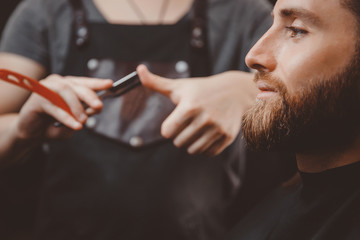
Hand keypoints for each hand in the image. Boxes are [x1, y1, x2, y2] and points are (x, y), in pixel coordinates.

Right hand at [15, 74, 112, 140]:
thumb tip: (96, 108)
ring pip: (65, 92)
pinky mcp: (36, 100)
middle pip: (76, 86)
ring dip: (77, 107)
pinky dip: (66, 117)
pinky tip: (75, 126)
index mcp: (68, 86)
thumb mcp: (74, 120)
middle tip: (99, 107)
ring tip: (84, 121)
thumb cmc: (54, 125)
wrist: (32, 134)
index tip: (110, 84)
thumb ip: (85, 113)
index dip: (97, 83)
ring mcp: (45, 89)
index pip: (84, 82)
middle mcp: (57, 83)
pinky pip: (54, 107)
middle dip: (90, 96)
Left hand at [137, 65, 257, 155]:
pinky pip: (208, 153)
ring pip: (193, 150)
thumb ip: (156, 82)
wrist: (235, 92)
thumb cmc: (201, 89)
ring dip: (191, 142)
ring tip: (198, 129)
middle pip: (178, 143)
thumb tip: (138, 69)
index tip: (176, 118)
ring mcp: (217, 129)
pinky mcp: (227, 137)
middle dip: (180, 134)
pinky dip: (205, 147)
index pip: (167, 132)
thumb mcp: (179, 86)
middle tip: (189, 123)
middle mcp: (204, 119)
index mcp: (189, 107)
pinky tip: (208, 134)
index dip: (169, 127)